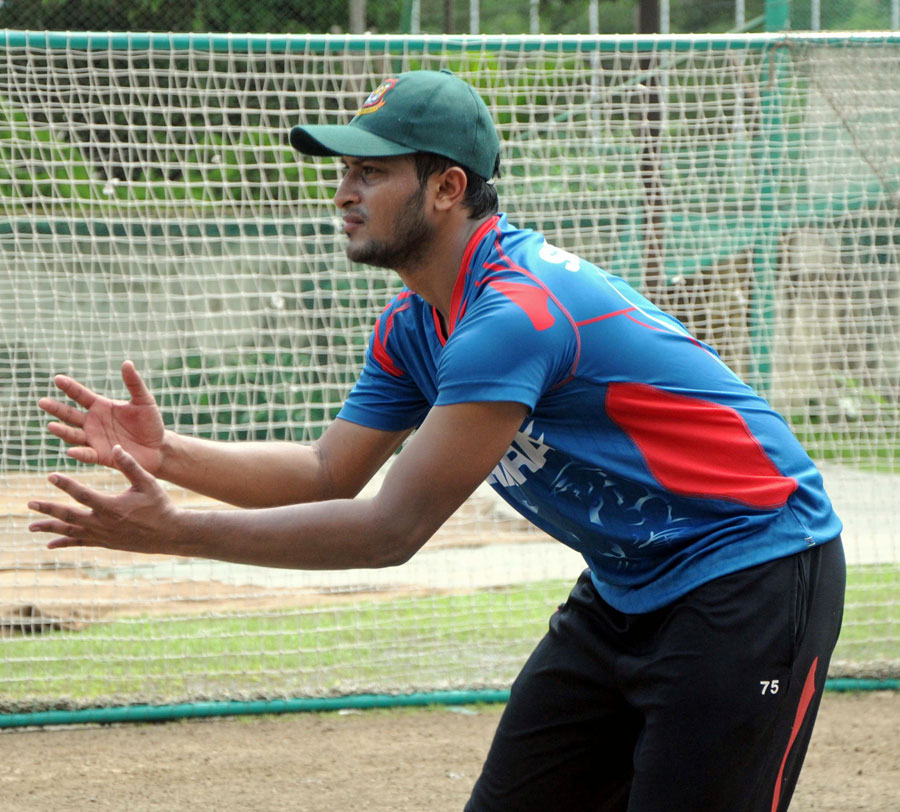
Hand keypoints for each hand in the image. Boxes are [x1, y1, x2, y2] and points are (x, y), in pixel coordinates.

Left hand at [28, 445, 181, 552]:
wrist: (169, 533)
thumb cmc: (160, 505)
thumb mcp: (148, 483)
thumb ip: (131, 466)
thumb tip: (115, 447)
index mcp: (112, 507)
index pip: (83, 494)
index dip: (66, 485)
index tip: (51, 476)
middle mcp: (103, 524)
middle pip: (69, 516)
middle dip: (48, 509)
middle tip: (30, 503)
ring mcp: (102, 536)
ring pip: (70, 532)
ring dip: (49, 528)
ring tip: (31, 526)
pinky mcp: (104, 543)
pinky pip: (80, 543)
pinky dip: (64, 543)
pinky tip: (49, 545)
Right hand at [39, 360, 165, 474]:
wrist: (159, 447)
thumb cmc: (151, 422)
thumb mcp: (144, 401)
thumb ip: (134, 383)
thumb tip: (127, 363)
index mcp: (101, 407)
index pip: (81, 395)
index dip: (69, 387)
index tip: (57, 379)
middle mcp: (93, 422)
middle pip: (70, 414)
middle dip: (56, 409)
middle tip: (42, 402)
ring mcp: (95, 439)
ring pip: (74, 435)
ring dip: (63, 431)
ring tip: (51, 425)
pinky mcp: (101, 455)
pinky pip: (87, 454)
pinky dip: (79, 453)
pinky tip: (70, 451)